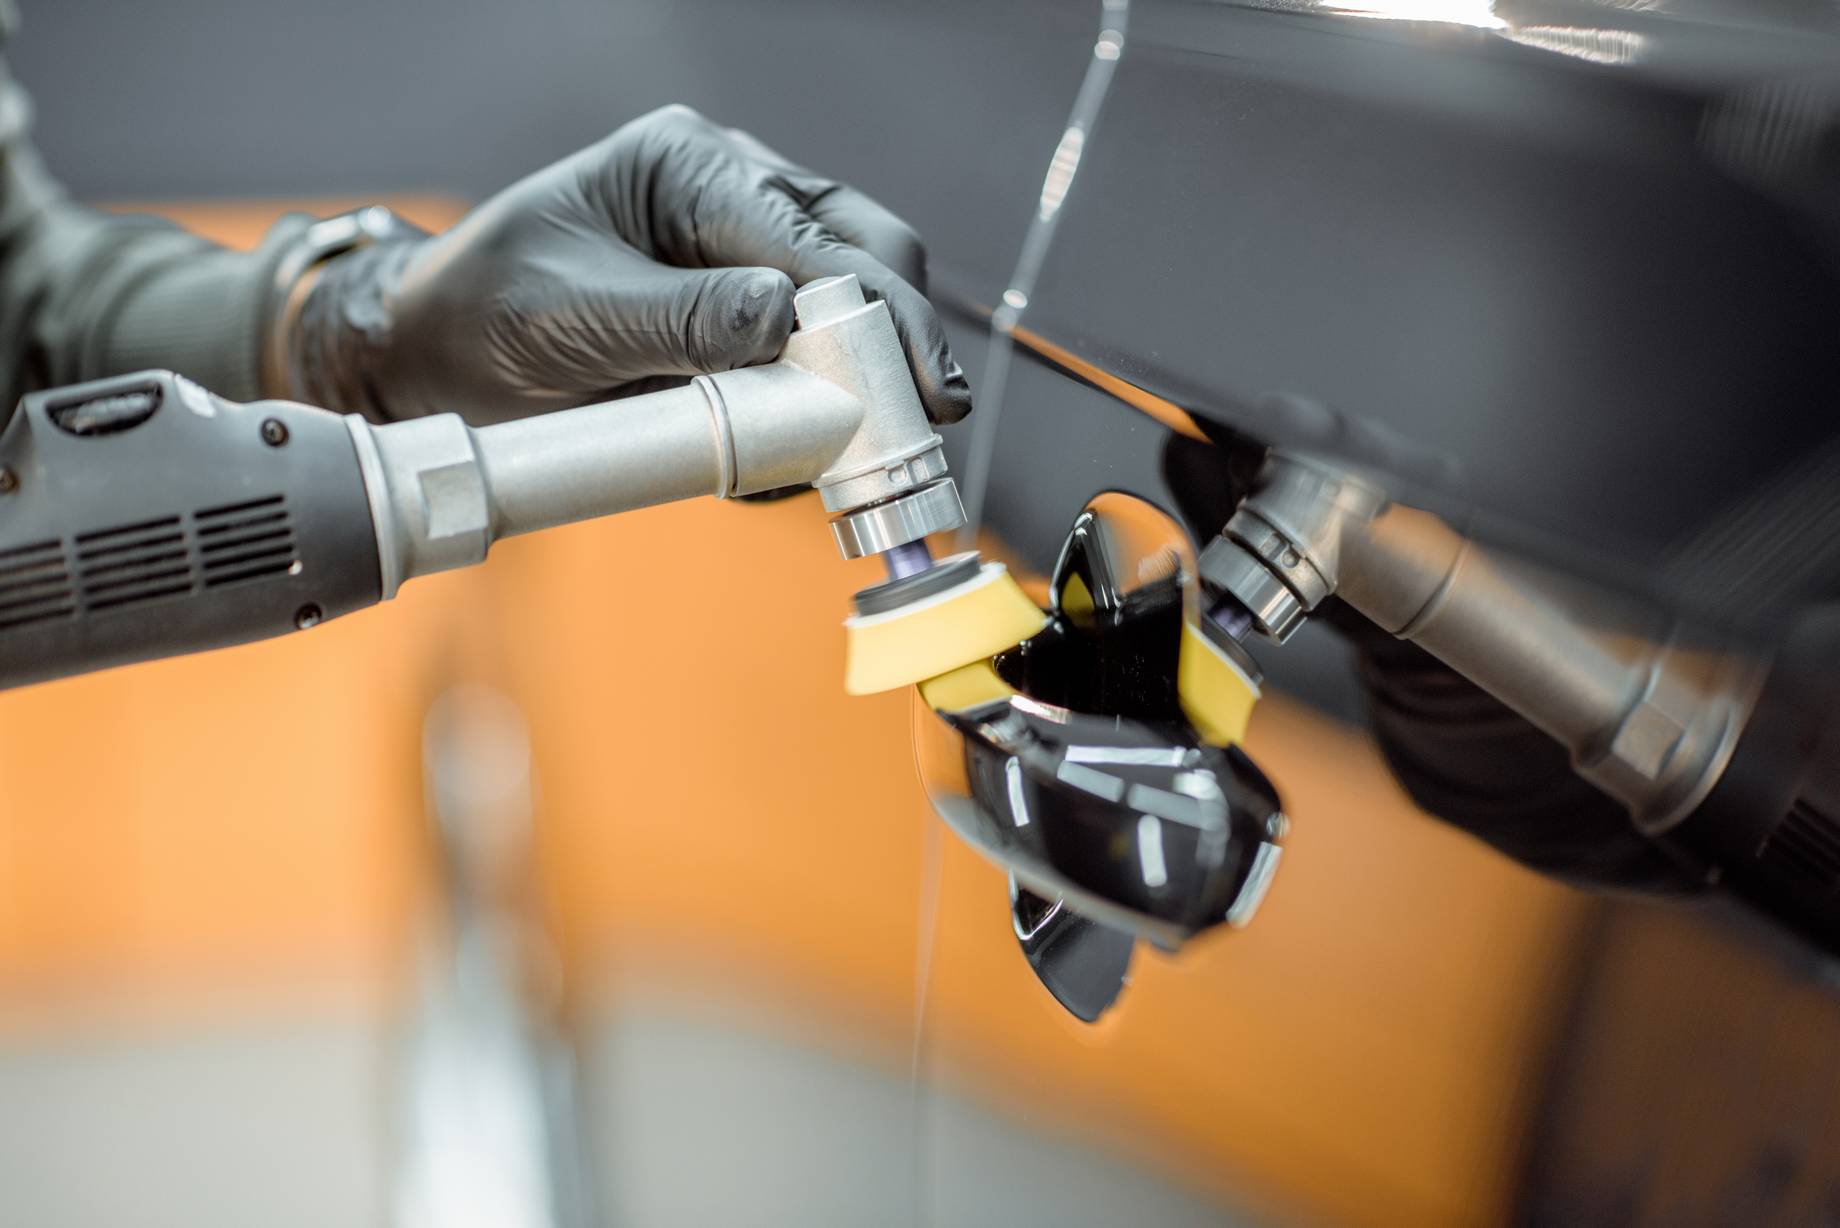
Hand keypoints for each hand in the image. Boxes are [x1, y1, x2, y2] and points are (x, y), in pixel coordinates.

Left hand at [288, 105, 970, 425]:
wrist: (437, 359)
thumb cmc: (485, 311)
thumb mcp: (570, 313)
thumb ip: (679, 319)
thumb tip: (784, 322)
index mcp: (690, 167)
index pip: (811, 234)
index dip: (875, 310)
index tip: (915, 384)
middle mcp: (734, 205)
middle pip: (866, 256)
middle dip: (897, 339)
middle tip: (923, 418)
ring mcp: (748, 270)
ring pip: (856, 314)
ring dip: (865, 385)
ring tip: (867, 449)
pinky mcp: (746, 336)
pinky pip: (812, 375)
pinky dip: (819, 424)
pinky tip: (801, 459)